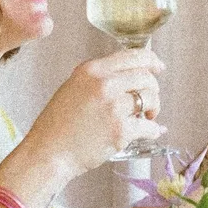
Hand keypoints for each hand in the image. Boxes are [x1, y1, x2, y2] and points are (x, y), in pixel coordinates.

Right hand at [1, 47, 165, 191]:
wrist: (49, 152)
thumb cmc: (58, 125)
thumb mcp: (74, 87)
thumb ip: (99, 78)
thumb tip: (128, 76)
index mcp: (92, 70)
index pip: (132, 55)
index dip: (151, 60)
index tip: (158, 67)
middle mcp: (104, 84)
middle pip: (146, 77)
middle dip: (153, 89)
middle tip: (149, 102)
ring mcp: (114, 107)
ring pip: (150, 98)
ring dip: (153, 109)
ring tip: (146, 118)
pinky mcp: (121, 130)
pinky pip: (149, 126)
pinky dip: (153, 130)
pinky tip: (151, 131)